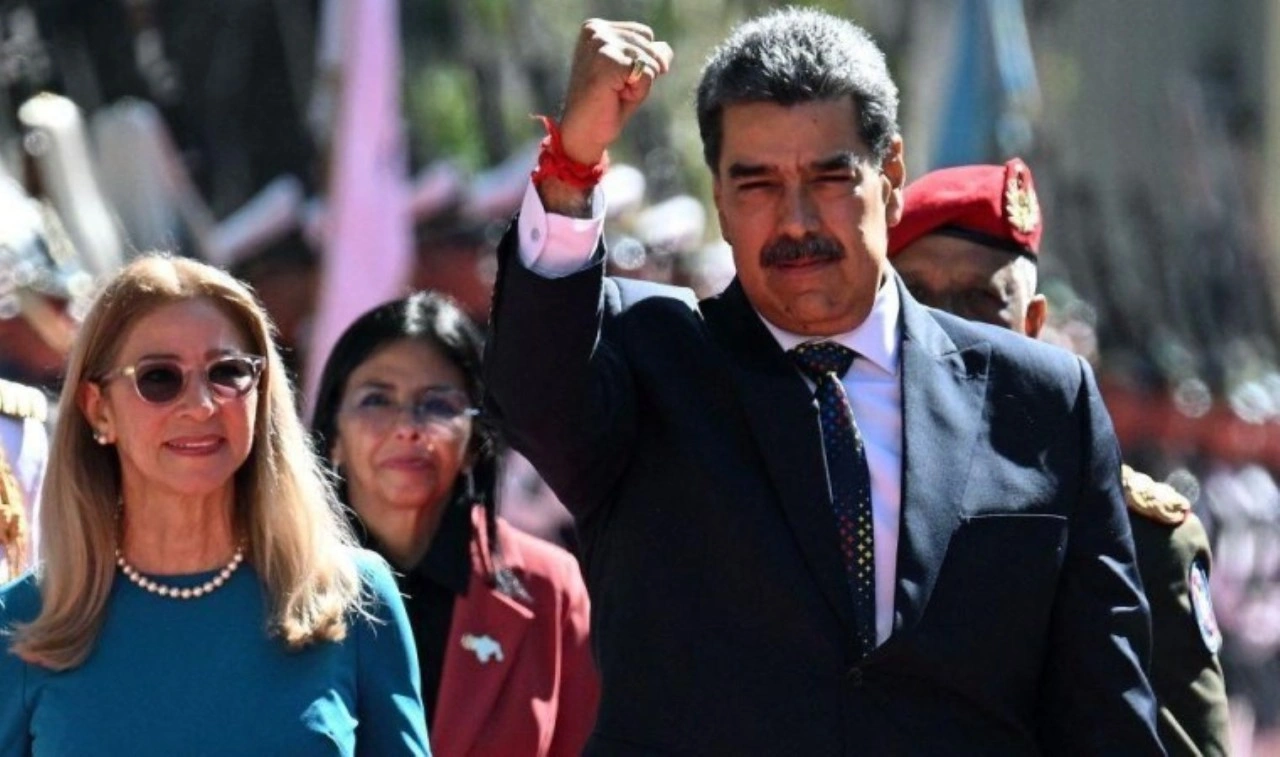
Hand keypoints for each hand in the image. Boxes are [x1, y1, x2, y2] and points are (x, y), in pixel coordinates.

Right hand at [559, 19, 673, 164]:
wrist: (584, 132)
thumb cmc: (606, 104)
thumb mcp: (633, 74)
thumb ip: (650, 55)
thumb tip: (665, 49)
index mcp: (597, 27)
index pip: (645, 34)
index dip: (641, 62)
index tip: (615, 78)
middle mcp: (596, 30)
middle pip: (650, 45)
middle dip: (641, 74)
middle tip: (614, 89)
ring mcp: (600, 43)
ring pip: (650, 60)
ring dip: (639, 85)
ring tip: (614, 93)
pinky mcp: (608, 60)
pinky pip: (647, 74)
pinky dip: (639, 92)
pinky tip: (616, 96)